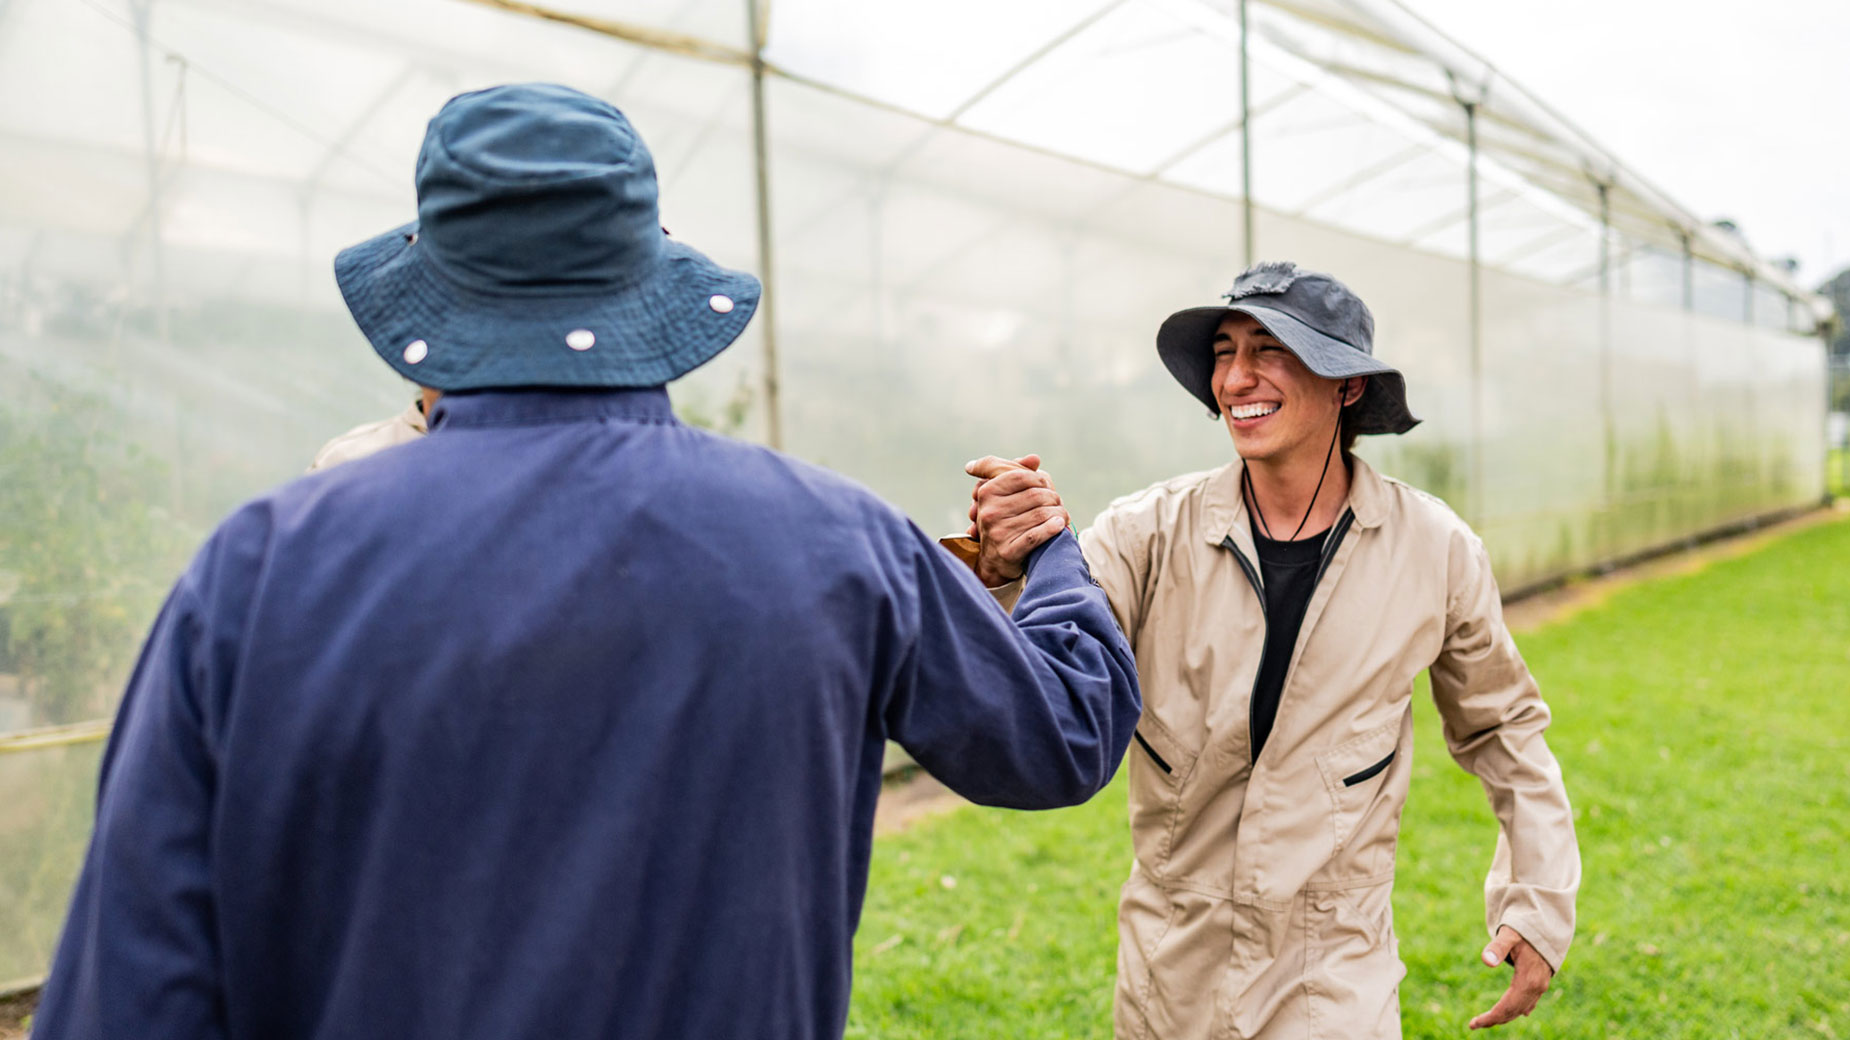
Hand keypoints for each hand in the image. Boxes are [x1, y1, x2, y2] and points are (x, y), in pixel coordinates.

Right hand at [964, 454, 1070, 586]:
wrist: (994, 559)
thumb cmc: (1004, 519)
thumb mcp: (1004, 493)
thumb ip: (1017, 471)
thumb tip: (1034, 459)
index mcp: (987, 492)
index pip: (1021, 475)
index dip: (1040, 479)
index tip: (1046, 486)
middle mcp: (989, 511)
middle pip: (1034, 495)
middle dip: (1053, 498)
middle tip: (1058, 503)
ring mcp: (998, 532)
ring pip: (1039, 514)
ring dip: (1058, 514)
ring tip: (1062, 515)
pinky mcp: (1008, 551)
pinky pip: (1036, 536)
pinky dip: (1052, 529)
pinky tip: (1059, 525)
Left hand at [1467, 926, 1553, 1029]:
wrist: (1547, 925)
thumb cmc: (1524, 930)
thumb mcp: (1509, 935)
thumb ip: (1497, 947)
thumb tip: (1486, 961)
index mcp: (1529, 980)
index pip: (1507, 1007)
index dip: (1491, 1017)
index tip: (1473, 1023)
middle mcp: (1537, 987)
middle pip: (1513, 1011)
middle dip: (1494, 1019)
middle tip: (1474, 1024)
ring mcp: (1540, 986)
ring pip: (1521, 1008)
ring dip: (1504, 1016)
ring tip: (1486, 1020)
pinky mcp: (1540, 981)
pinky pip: (1528, 1001)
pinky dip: (1517, 1008)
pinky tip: (1518, 1012)